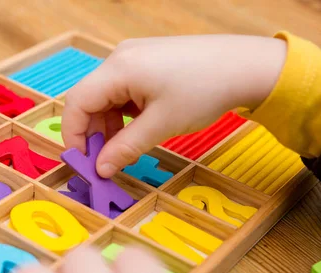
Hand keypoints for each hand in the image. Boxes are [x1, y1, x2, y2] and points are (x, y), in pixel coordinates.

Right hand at [61, 35, 286, 176]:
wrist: (246, 65)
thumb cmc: (205, 91)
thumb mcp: (162, 125)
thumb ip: (125, 148)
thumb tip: (101, 169)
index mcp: (119, 68)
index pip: (76, 102)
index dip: (74, 135)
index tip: (84, 162)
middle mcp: (120, 57)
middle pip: (89, 98)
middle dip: (93, 132)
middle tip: (105, 160)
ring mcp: (134, 56)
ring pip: (105, 95)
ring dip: (109, 124)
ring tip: (126, 147)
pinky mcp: (147, 60)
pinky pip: (122, 89)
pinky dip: (123, 112)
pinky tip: (138, 128)